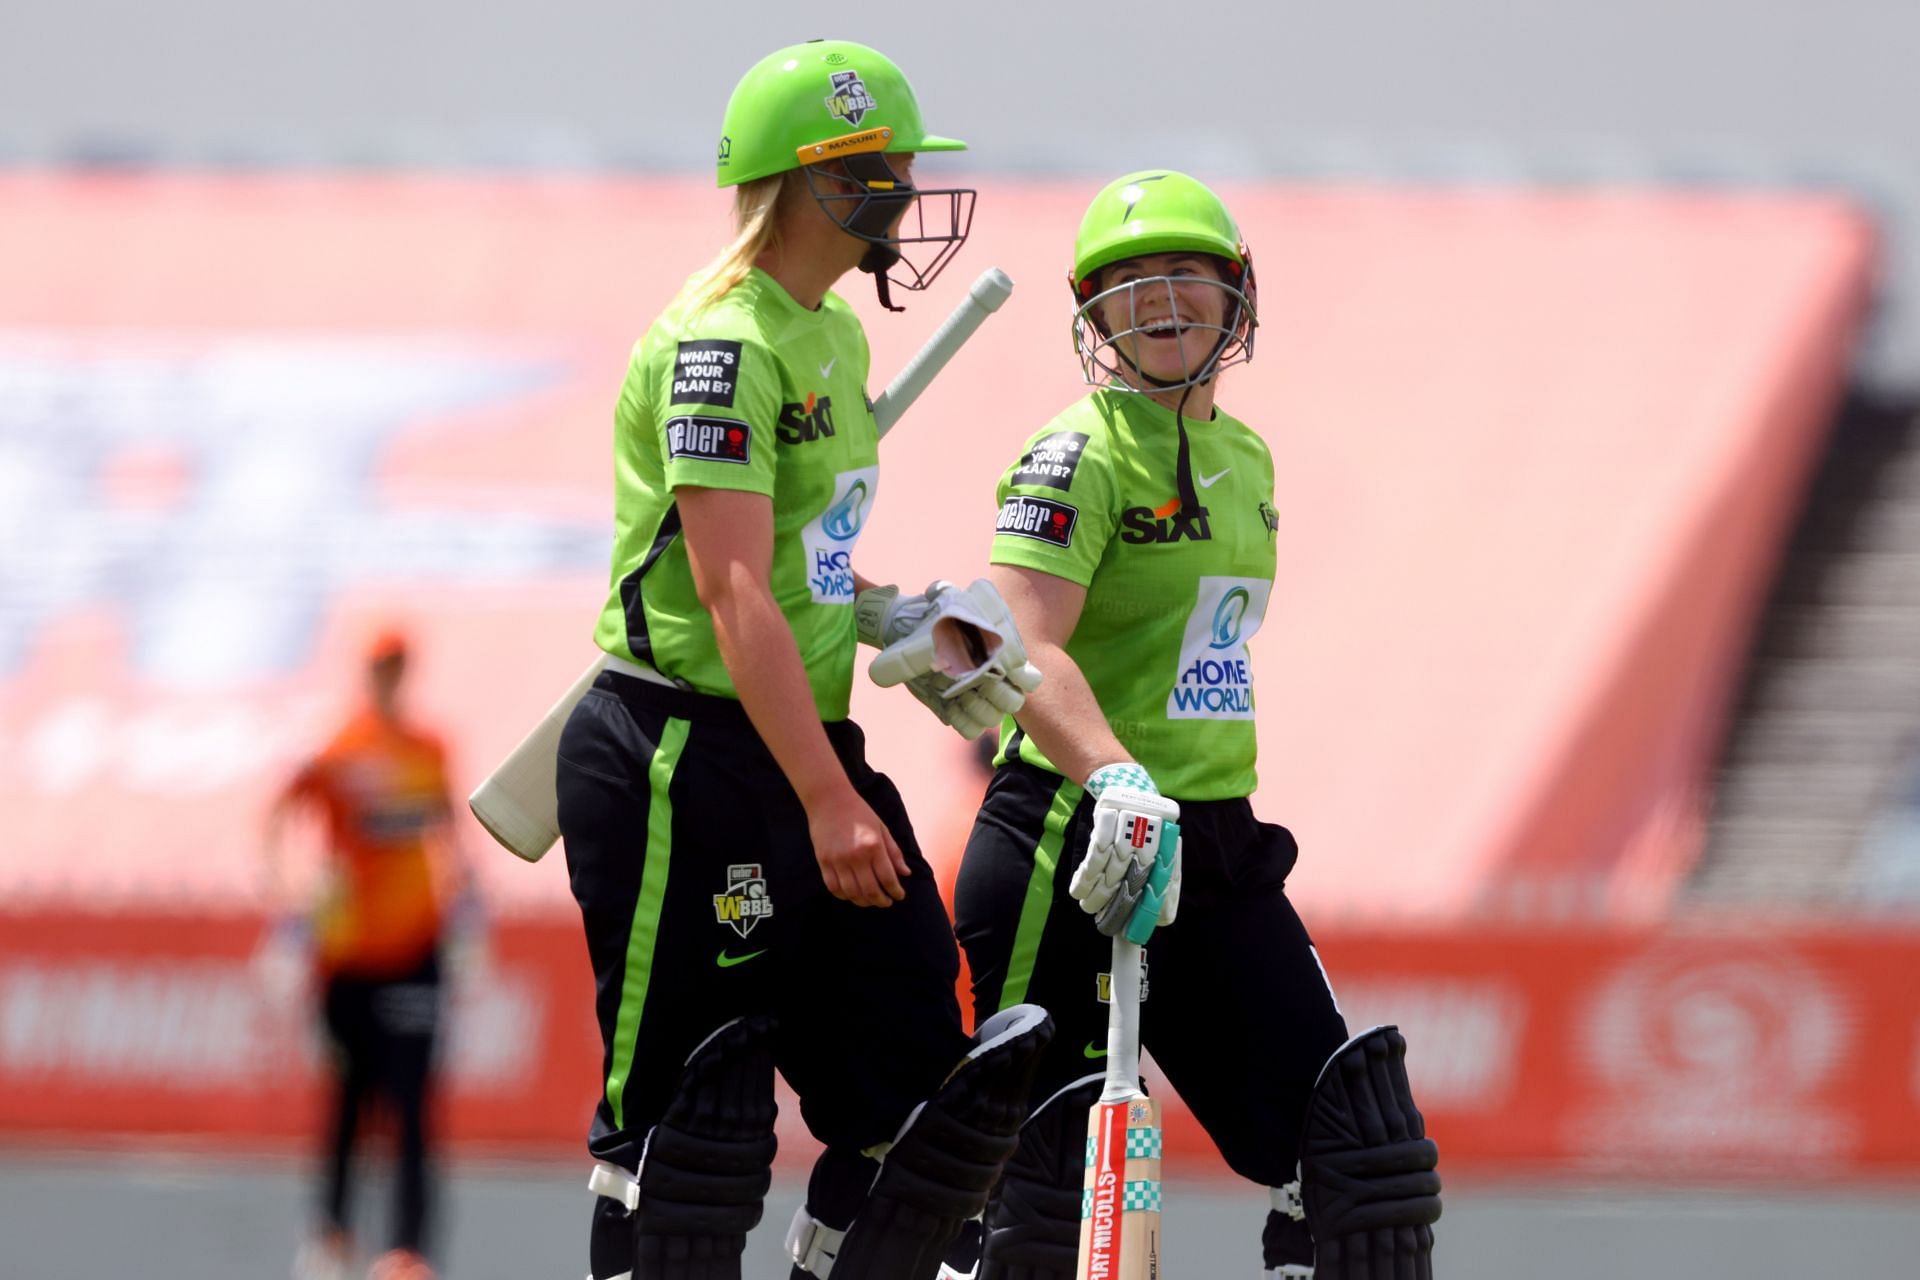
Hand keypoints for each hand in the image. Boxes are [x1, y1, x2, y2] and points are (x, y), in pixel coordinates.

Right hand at [805, 783, 909, 907]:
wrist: (829, 800)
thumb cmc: (859, 812)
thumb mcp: (882, 829)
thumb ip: (894, 853)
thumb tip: (906, 874)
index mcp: (873, 846)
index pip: (888, 878)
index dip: (896, 891)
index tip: (900, 896)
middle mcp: (855, 856)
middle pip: (870, 890)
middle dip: (881, 901)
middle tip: (887, 902)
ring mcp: (837, 860)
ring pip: (851, 893)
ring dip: (864, 902)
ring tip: (871, 901)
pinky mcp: (823, 862)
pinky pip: (834, 887)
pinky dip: (844, 896)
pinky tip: (852, 894)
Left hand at [862, 579, 1043, 738]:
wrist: (907, 631)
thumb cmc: (933, 615)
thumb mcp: (942, 599)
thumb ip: (945, 592)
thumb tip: (935, 591)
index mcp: (1001, 655)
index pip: (1029, 678)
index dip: (1022, 678)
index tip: (1002, 667)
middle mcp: (993, 678)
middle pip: (1013, 702)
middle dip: (997, 695)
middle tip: (975, 680)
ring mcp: (975, 697)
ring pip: (992, 718)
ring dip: (977, 708)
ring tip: (956, 692)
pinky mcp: (956, 710)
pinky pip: (970, 729)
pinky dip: (962, 721)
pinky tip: (948, 705)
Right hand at [1069, 763, 1182, 942]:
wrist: (1128, 786)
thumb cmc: (1146, 829)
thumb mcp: (1162, 851)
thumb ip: (1165, 882)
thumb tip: (1163, 919)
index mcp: (1167, 848)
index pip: (1163, 884)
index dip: (1149, 909)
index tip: (1135, 929)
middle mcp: (1151, 839)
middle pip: (1130, 880)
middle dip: (1113, 905)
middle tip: (1101, 921)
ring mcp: (1128, 829)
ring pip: (1109, 870)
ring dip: (1096, 894)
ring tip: (1088, 908)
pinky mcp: (1106, 821)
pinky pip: (1094, 855)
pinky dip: (1085, 876)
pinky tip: (1079, 890)